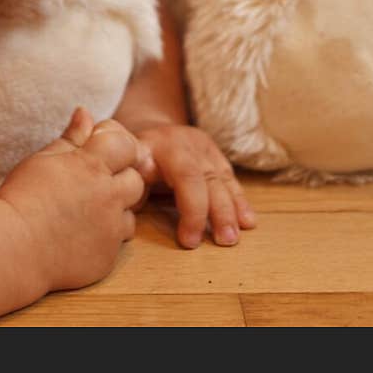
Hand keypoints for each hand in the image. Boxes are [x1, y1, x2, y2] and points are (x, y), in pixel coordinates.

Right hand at [0, 107, 147, 292]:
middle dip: (121, 176)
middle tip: (94, 181)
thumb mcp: (44, 159)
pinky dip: (106, 236)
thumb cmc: (22, 197)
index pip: (126, 144)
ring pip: (132, 212)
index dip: (115, 143)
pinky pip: (118, 242)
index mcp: (92, 166)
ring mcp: (110, 229)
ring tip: (88, 209)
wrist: (11, 248)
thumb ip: (71, 137)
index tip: (96, 150)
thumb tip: (85, 113)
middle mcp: (108, 196)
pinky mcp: (107, 258)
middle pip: (136, 179)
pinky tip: (82, 234)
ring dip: (117, 207)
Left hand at [132, 121, 256, 248]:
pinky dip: (239, 201)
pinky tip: (248, 221)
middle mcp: (188, 144)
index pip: (187, 177)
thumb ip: (128, 182)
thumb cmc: (131, 159)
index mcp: (164, 146)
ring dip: (233, 210)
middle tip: (224, 242)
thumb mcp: (124, 166)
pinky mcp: (216, 156)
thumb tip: (126, 203)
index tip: (188, 242)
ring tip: (235, 237)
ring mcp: (205, 149)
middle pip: (210, 179)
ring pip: (223, 179)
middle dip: (219, 212)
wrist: (147, 130)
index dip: (192, 211)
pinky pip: (230, 179)